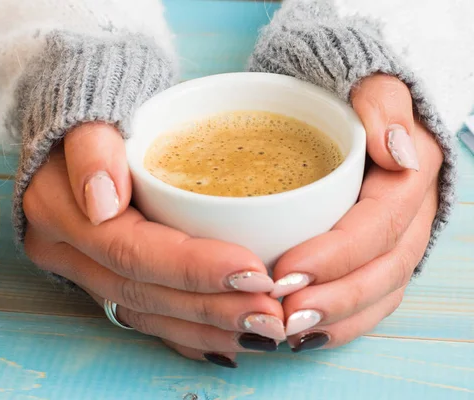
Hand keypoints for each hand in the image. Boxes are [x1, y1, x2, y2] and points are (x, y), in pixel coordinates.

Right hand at [22, 122, 285, 367]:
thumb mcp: (91, 107)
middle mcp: (67, 250)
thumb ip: (91, 147)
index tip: (254, 270)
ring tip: (264, 330)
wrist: (82, 116)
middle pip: (144, 292)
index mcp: (58, 210)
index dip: (192, 268)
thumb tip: (102, 201)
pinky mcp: (106, 275)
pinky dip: (189, 333)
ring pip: (148, 313)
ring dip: (208, 328)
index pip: (131, 250)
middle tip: (273, 314)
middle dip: (212, 308)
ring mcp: (85, 268)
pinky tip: (229, 342)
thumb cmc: (97, 105)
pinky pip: (146, 317)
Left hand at [270, 74, 443, 351]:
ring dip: (336, 319)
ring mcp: (398, 239)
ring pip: (379, 293)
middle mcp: (411, 215)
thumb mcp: (368, 82)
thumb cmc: (349, 96)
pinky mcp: (378, 255)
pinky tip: (305, 335)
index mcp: (410, 175)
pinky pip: (371, 299)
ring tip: (288, 332)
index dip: (335, 253)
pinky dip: (341, 322)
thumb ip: (383, 103)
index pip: (377, 224)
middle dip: (334, 297)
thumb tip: (397, 151)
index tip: (286, 271)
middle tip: (283, 313)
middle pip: (382, 269)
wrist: (346, 106)